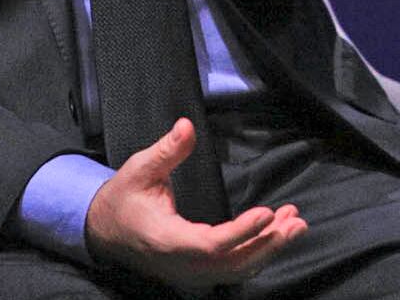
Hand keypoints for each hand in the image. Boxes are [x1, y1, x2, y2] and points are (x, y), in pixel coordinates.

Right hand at [84, 118, 307, 292]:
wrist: (104, 231)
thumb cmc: (123, 199)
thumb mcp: (140, 169)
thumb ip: (167, 150)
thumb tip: (187, 126)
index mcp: (166, 240)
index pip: (211, 244)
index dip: (242, 231)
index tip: (267, 213)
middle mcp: (181, 264)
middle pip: (232, 263)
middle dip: (268, 243)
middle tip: (295, 221)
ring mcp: (189, 273)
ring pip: (236, 270)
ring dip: (268, 248)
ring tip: (294, 224)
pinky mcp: (196, 272)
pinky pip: (231, 270)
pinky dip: (256, 253)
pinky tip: (274, 234)